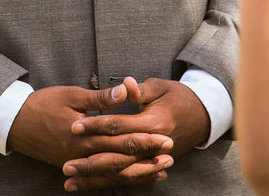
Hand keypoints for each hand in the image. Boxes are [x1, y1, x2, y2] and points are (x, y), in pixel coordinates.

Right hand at [7, 83, 173, 187]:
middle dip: (147, 158)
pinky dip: (118, 178)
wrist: (16, 123)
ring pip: (113, 174)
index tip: (165, 138)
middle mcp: (84, 154)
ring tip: (159, 171)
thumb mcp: (72, 95)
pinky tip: (133, 177)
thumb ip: (100, 98)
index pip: (122, 139)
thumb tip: (125, 92)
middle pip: (121, 159)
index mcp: (85, 135)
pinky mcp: (73, 167)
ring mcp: (78, 163)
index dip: (145, 139)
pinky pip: (99, 178)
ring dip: (137, 173)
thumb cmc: (44, 104)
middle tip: (170, 155)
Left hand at [62, 76, 208, 189]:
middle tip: (66, 164)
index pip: (118, 127)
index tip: (74, 126)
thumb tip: (125, 83)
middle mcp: (151, 146)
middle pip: (115, 157)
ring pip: (120, 173)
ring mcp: (152, 158)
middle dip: (89, 162)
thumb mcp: (160, 87)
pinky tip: (90, 185)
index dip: (95, 126)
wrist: (203, 115)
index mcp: (152, 124)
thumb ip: (140, 90)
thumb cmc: (179, 97)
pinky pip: (128, 178)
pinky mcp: (151, 164)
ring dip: (95, 178)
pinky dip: (109, 182)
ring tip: (71, 181)